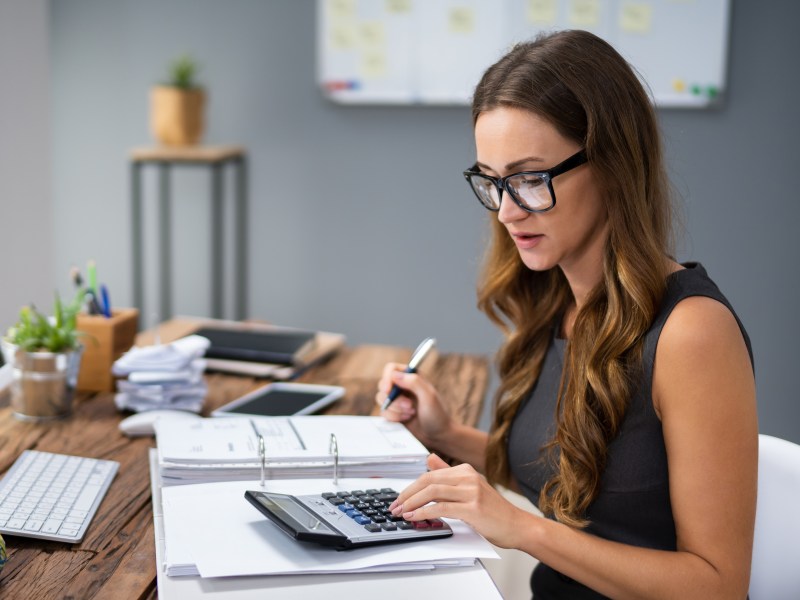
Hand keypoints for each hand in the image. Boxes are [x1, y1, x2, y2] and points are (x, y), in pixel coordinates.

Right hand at [375, 362, 453, 447]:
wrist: (438, 436)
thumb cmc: (437, 415)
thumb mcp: (429, 396)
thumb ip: (414, 382)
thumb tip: (394, 375)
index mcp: (412, 376)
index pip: (391, 369)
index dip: (387, 378)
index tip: (388, 390)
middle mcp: (402, 386)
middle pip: (383, 385)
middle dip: (394, 399)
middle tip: (409, 406)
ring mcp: (397, 400)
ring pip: (381, 399)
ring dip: (395, 409)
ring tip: (411, 413)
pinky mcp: (393, 412)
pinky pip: (383, 412)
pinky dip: (393, 417)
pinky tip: (406, 419)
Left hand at [388, 454, 532, 548]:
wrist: (517, 526)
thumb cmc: (493, 511)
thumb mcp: (470, 488)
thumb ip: (448, 474)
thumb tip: (429, 459)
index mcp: (465, 470)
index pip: (430, 474)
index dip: (411, 487)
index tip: (399, 499)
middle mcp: (468, 477)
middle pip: (428, 480)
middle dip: (407, 494)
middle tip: (395, 507)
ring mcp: (471, 491)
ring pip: (432, 492)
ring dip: (412, 503)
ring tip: (401, 513)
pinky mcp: (473, 507)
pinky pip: (441, 507)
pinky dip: (424, 512)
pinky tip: (415, 517)